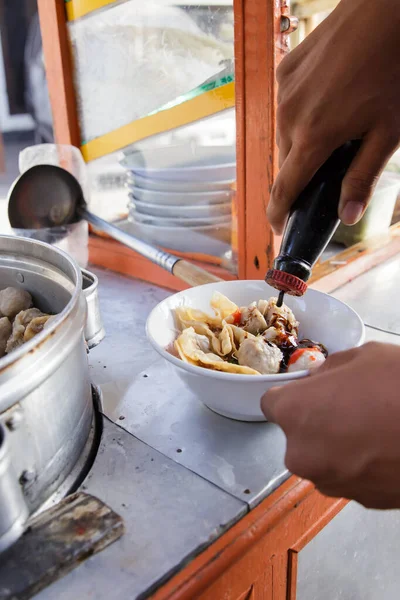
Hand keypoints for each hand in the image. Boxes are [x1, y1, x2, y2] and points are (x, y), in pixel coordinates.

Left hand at [261, 342, 399, 507]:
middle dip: (316, 421)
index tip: (311, 393)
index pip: (271, 404)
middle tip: (351, 406)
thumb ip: (328, 370)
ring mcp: (331, 482)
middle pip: (298, 435)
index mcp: (294, 413)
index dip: (291, 395)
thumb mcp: (363, 357)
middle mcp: (302, 454)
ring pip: (323, 458)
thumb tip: (318, 381)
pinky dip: (360, 465)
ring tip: (375, 427)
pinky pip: (349, 476)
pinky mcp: (360, 502)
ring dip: (338, 445)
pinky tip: (387, 448)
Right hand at [268, 0, 399, 233]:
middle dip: (300, 176)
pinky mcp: (287, 69)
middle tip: (325, 176)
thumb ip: (362, 177)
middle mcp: (289, 114)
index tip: (278, 227)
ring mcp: (285, 89)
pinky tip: (328, 104)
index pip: (283, 190)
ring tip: (335, 132)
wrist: (388, 10)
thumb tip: (347, 214)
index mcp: (313, 136)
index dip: (278, 214)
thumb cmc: (395, 68)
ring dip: (302, 144)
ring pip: (286, 134)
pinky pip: (287, 106)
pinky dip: (302, 115)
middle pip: (286, 163)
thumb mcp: (387, 133)